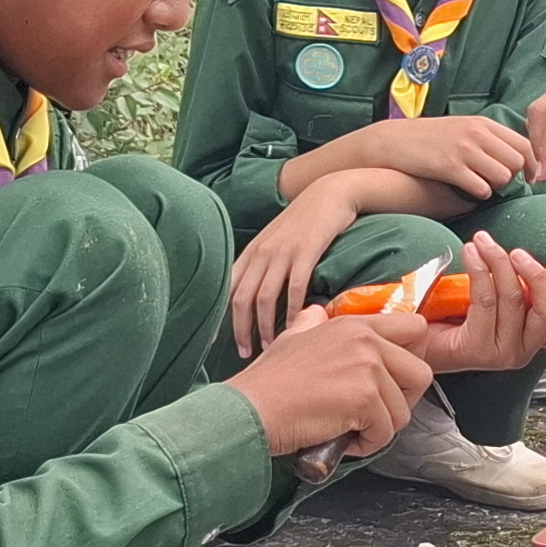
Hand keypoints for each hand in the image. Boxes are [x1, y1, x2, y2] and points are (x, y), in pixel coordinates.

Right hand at [226, 308, 433, 467]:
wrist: (249, 410)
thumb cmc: (267, 382)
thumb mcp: (291, 337)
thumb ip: (312, 324)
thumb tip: (316, 314)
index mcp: (354, 324)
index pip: (415, 328)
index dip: (412, 359)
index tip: (395, 382)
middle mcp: (366, 340)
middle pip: (421, 373)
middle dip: (403, 401)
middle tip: (374, 414)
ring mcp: (367, 368)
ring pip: (404, 411)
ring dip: (380, 429)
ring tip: (349, 429)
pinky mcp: (364, 399)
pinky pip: (386, 433)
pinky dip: (367, 445)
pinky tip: (342, 440)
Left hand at [228, 185, 362, 358]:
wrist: (328, 194)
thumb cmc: (302, 222)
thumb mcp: (274, 240)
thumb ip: (262, 265)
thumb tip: (254, 297)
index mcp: (251, 252)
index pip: (227, 289)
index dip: (220, 318)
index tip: (217, 341)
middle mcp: (261, 253)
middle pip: (242, 298)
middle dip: (240, 330)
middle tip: (246, 352)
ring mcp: (283, 252)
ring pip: (265, 297)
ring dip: (265, 326)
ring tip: (269, 345)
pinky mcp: (306, 252)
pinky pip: (296, 287)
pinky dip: (293, 310)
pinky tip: (295, 325)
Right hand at [368, 113, 530, 198]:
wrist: (392, 141)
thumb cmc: (429, 138)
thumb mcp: (462, 128)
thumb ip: (487, 138)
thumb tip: (515, 156)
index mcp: (483, 123)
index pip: (525, 144)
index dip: (531, 164)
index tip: (527, 177)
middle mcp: (477, 133)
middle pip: (518, 161)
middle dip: (514, 177)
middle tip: (499, 183)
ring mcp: (463, 150)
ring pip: (503, 176)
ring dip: (496, 186)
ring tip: (481, 185)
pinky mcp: (449, 167)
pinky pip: (481, 188)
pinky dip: (479, 194)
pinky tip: (468, 191)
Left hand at [410, 233, 545, 373]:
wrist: (415, 336)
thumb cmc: (454, 311)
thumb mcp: (497, 296)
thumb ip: (519, 285)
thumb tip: (527, 255)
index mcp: (536, 338)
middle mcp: (524, 351)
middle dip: (535, 273)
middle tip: (516, 251)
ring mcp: (502, 354)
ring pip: (513, 299)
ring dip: (497, 261)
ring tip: (481, 241)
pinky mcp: (478, 350)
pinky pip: (486, 300)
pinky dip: (480, 269)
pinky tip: (472, 253)